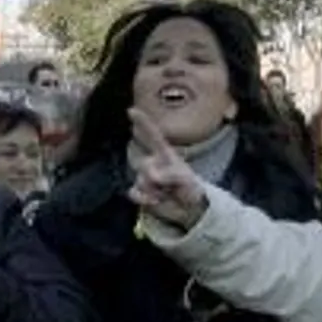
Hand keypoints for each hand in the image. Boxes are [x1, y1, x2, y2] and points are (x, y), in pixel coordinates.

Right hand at [126, 108, 207, 229]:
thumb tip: (151, 175)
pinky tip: (155, 200)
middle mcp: (152, 163)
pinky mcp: (140, 192)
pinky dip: (144, 199)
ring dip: (154, 190)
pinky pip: (134, 192)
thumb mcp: (186, 178)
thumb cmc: (190, 189)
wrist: (188, 210)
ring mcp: (144, 177)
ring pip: (140, 180)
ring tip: (167, 193)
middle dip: (155, 176)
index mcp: (164, 154)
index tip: (130, 110)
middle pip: (144, 165)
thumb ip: (169, 174)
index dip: (142, 122)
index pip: (152, 135)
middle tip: (169, 186)